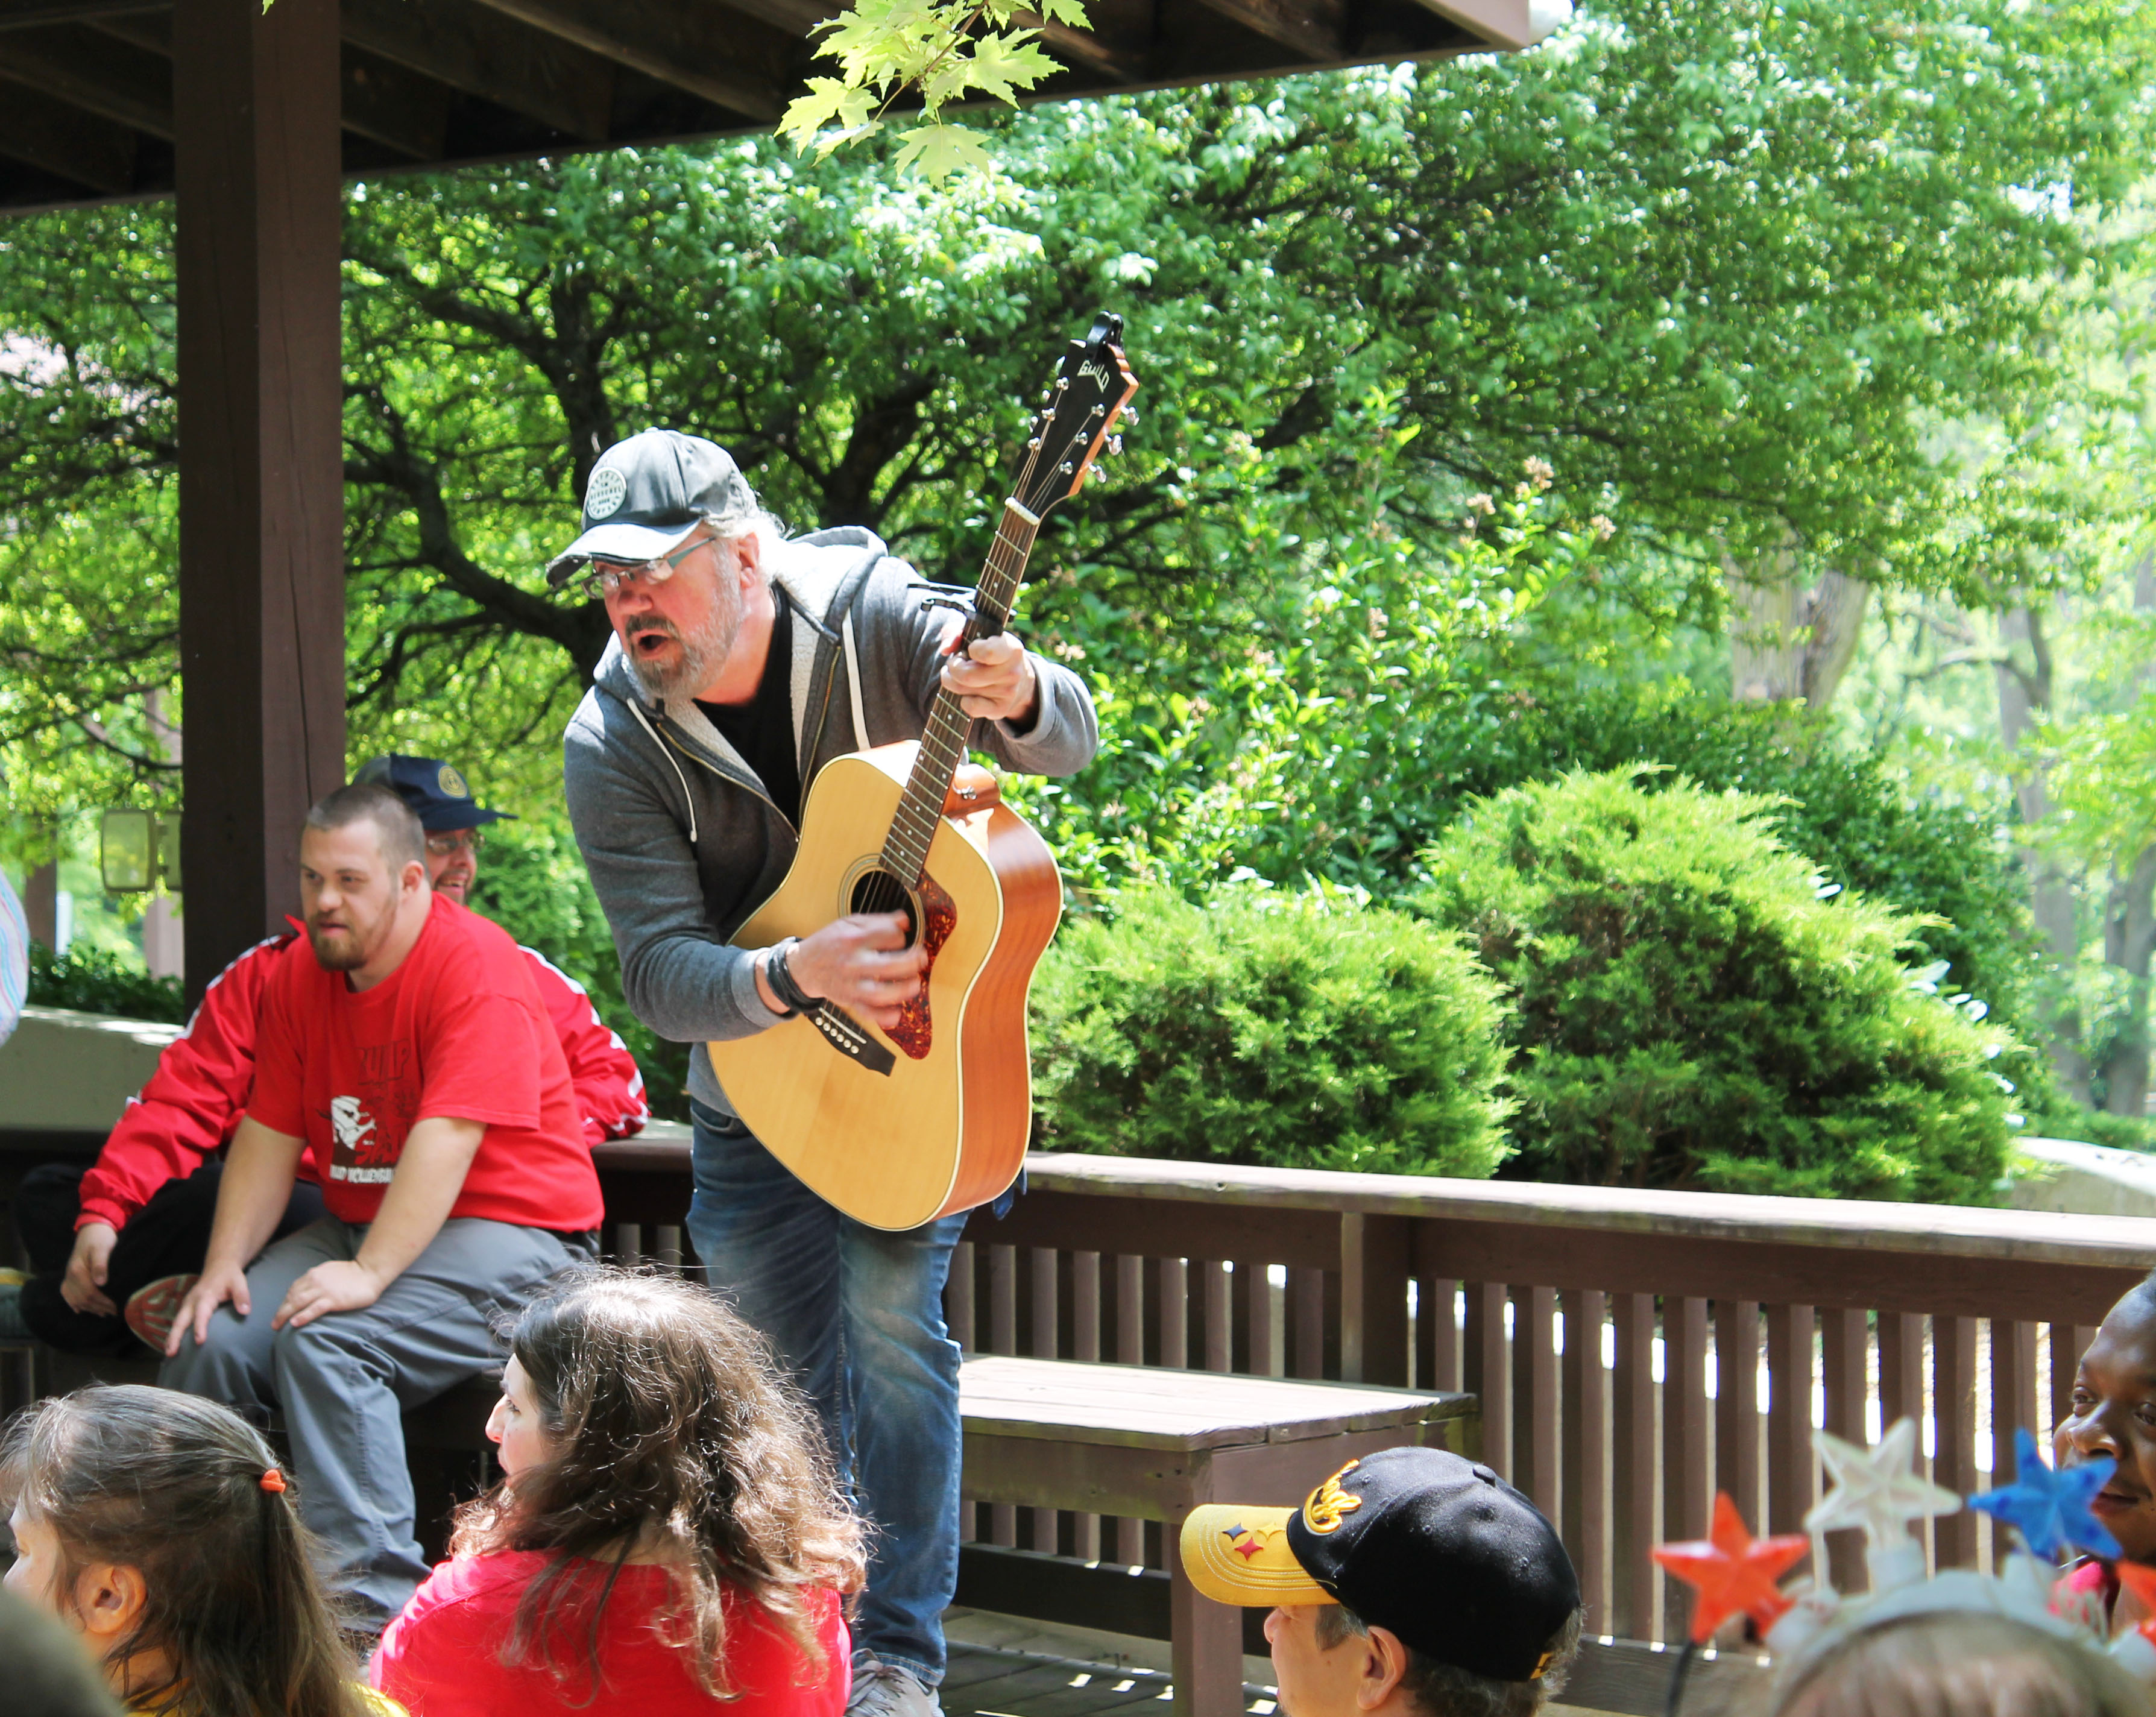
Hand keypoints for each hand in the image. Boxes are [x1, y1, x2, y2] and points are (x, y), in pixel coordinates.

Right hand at [60, 1222, 118, 1315]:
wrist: (92, 1227)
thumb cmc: (100, 1237)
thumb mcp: (102, 1248)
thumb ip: (100, 1265)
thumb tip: (101, 1283)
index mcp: (77, 1270)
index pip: (89, 1293)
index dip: (102, 1302)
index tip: (116, 1307)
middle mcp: (70, 1275)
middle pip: (82, 1298)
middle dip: (98, 1307)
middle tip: (114, 1312)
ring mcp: (68, 1276)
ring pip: (75, 1298)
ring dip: (89, 1308)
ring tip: (103, 1313)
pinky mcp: (70, 1275)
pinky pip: (67, 1293)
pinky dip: (73, 1303)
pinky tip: (79, 1310)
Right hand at [171, 1262, 252, 1356]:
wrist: (219, 1266)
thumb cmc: (230, 1276)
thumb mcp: (239, 1282)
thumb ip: (242, 1296)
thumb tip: (245, 1312)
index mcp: (205, 1295)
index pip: (201, 1313)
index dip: (200, 1327)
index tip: (199, 1341)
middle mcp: (192, 1301)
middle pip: (181, 1320)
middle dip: (175, 1337)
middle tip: (171, 1352)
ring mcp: (187, 1304)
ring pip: (177, 1322)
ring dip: (171, 1337)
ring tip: (169, 1353)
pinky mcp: (186, 1307)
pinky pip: (179, 1321)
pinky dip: (174, 1333)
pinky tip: (172, 1346)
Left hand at [274, 1259, 386, 1330]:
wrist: (370, 1271)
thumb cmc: (352, 1273)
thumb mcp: (329, 1271)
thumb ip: (318, 1279)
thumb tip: (309, 1288)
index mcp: (314, 1274)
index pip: (293, 1289)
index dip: (285, 1302)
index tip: (281, 1312)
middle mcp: (315, 1281)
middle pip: (292, 1297)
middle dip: (281, 1311)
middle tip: (274, 1324)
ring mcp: (323, 1290)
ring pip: (298, 1303)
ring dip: (285, 1315)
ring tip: (278, 1326)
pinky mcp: (333, 1300)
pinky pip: (314, 1309)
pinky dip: (302, 1316)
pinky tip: (294, 1323)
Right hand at [771, 912, 927, 1030]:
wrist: (804, 966)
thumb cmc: (830, 942)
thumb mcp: (850, 923)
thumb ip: (878, 920)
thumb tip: (904, 921)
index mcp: (853, 938)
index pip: (887, 935)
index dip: (900, 935)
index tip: (900, 938)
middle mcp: (852, 962)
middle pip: (887, 965)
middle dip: (911, 962)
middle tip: (921, 958)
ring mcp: (851, 984)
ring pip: (879, 992)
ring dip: (902, 990)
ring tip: (915, 983)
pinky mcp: (849, 1001)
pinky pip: (867, 1012)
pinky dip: (883, 1016)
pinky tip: (897, 1013)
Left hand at [939, 626, 1038, 724]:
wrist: (1021, 680)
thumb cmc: (992, 651)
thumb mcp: (979, 634)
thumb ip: (957, 632)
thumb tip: (945, 649)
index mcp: (1011, 649)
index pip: (987, 653)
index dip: (971, 650)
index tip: (971, 649)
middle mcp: (1013, 672)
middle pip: (966, 675)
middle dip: (952, 667)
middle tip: (955, 663)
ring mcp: (1007, 693)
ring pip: (963, 689)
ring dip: (951, 681)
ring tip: (957, 674)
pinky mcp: (1001, 709)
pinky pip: (970, 707)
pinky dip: (963, 699)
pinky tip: (967, 692)